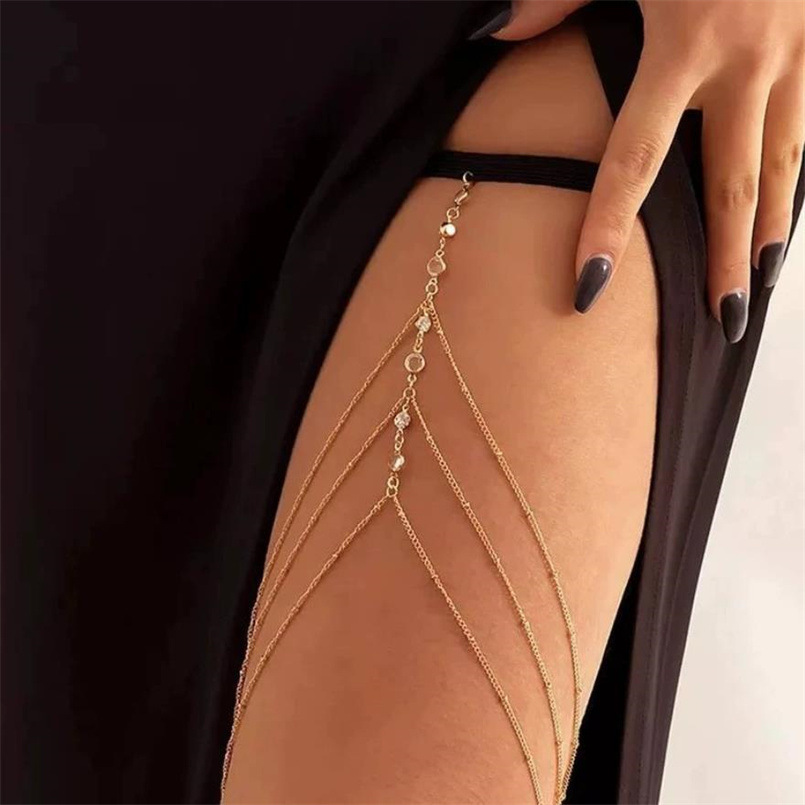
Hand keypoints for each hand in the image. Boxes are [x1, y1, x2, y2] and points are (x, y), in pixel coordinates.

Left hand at [472, 0, 803, 342]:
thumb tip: (492, 33)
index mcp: (685, 45)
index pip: (632, 162)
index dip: (607, 231)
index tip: (588, 291)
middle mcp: (748, 62)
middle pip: (731, 186)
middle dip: (725, 261)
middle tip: (722, 323)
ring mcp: (798, 54)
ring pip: (789, 163)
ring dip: (773, 231)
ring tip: (758, 285)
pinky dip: (800, 178)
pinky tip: (786, 215)